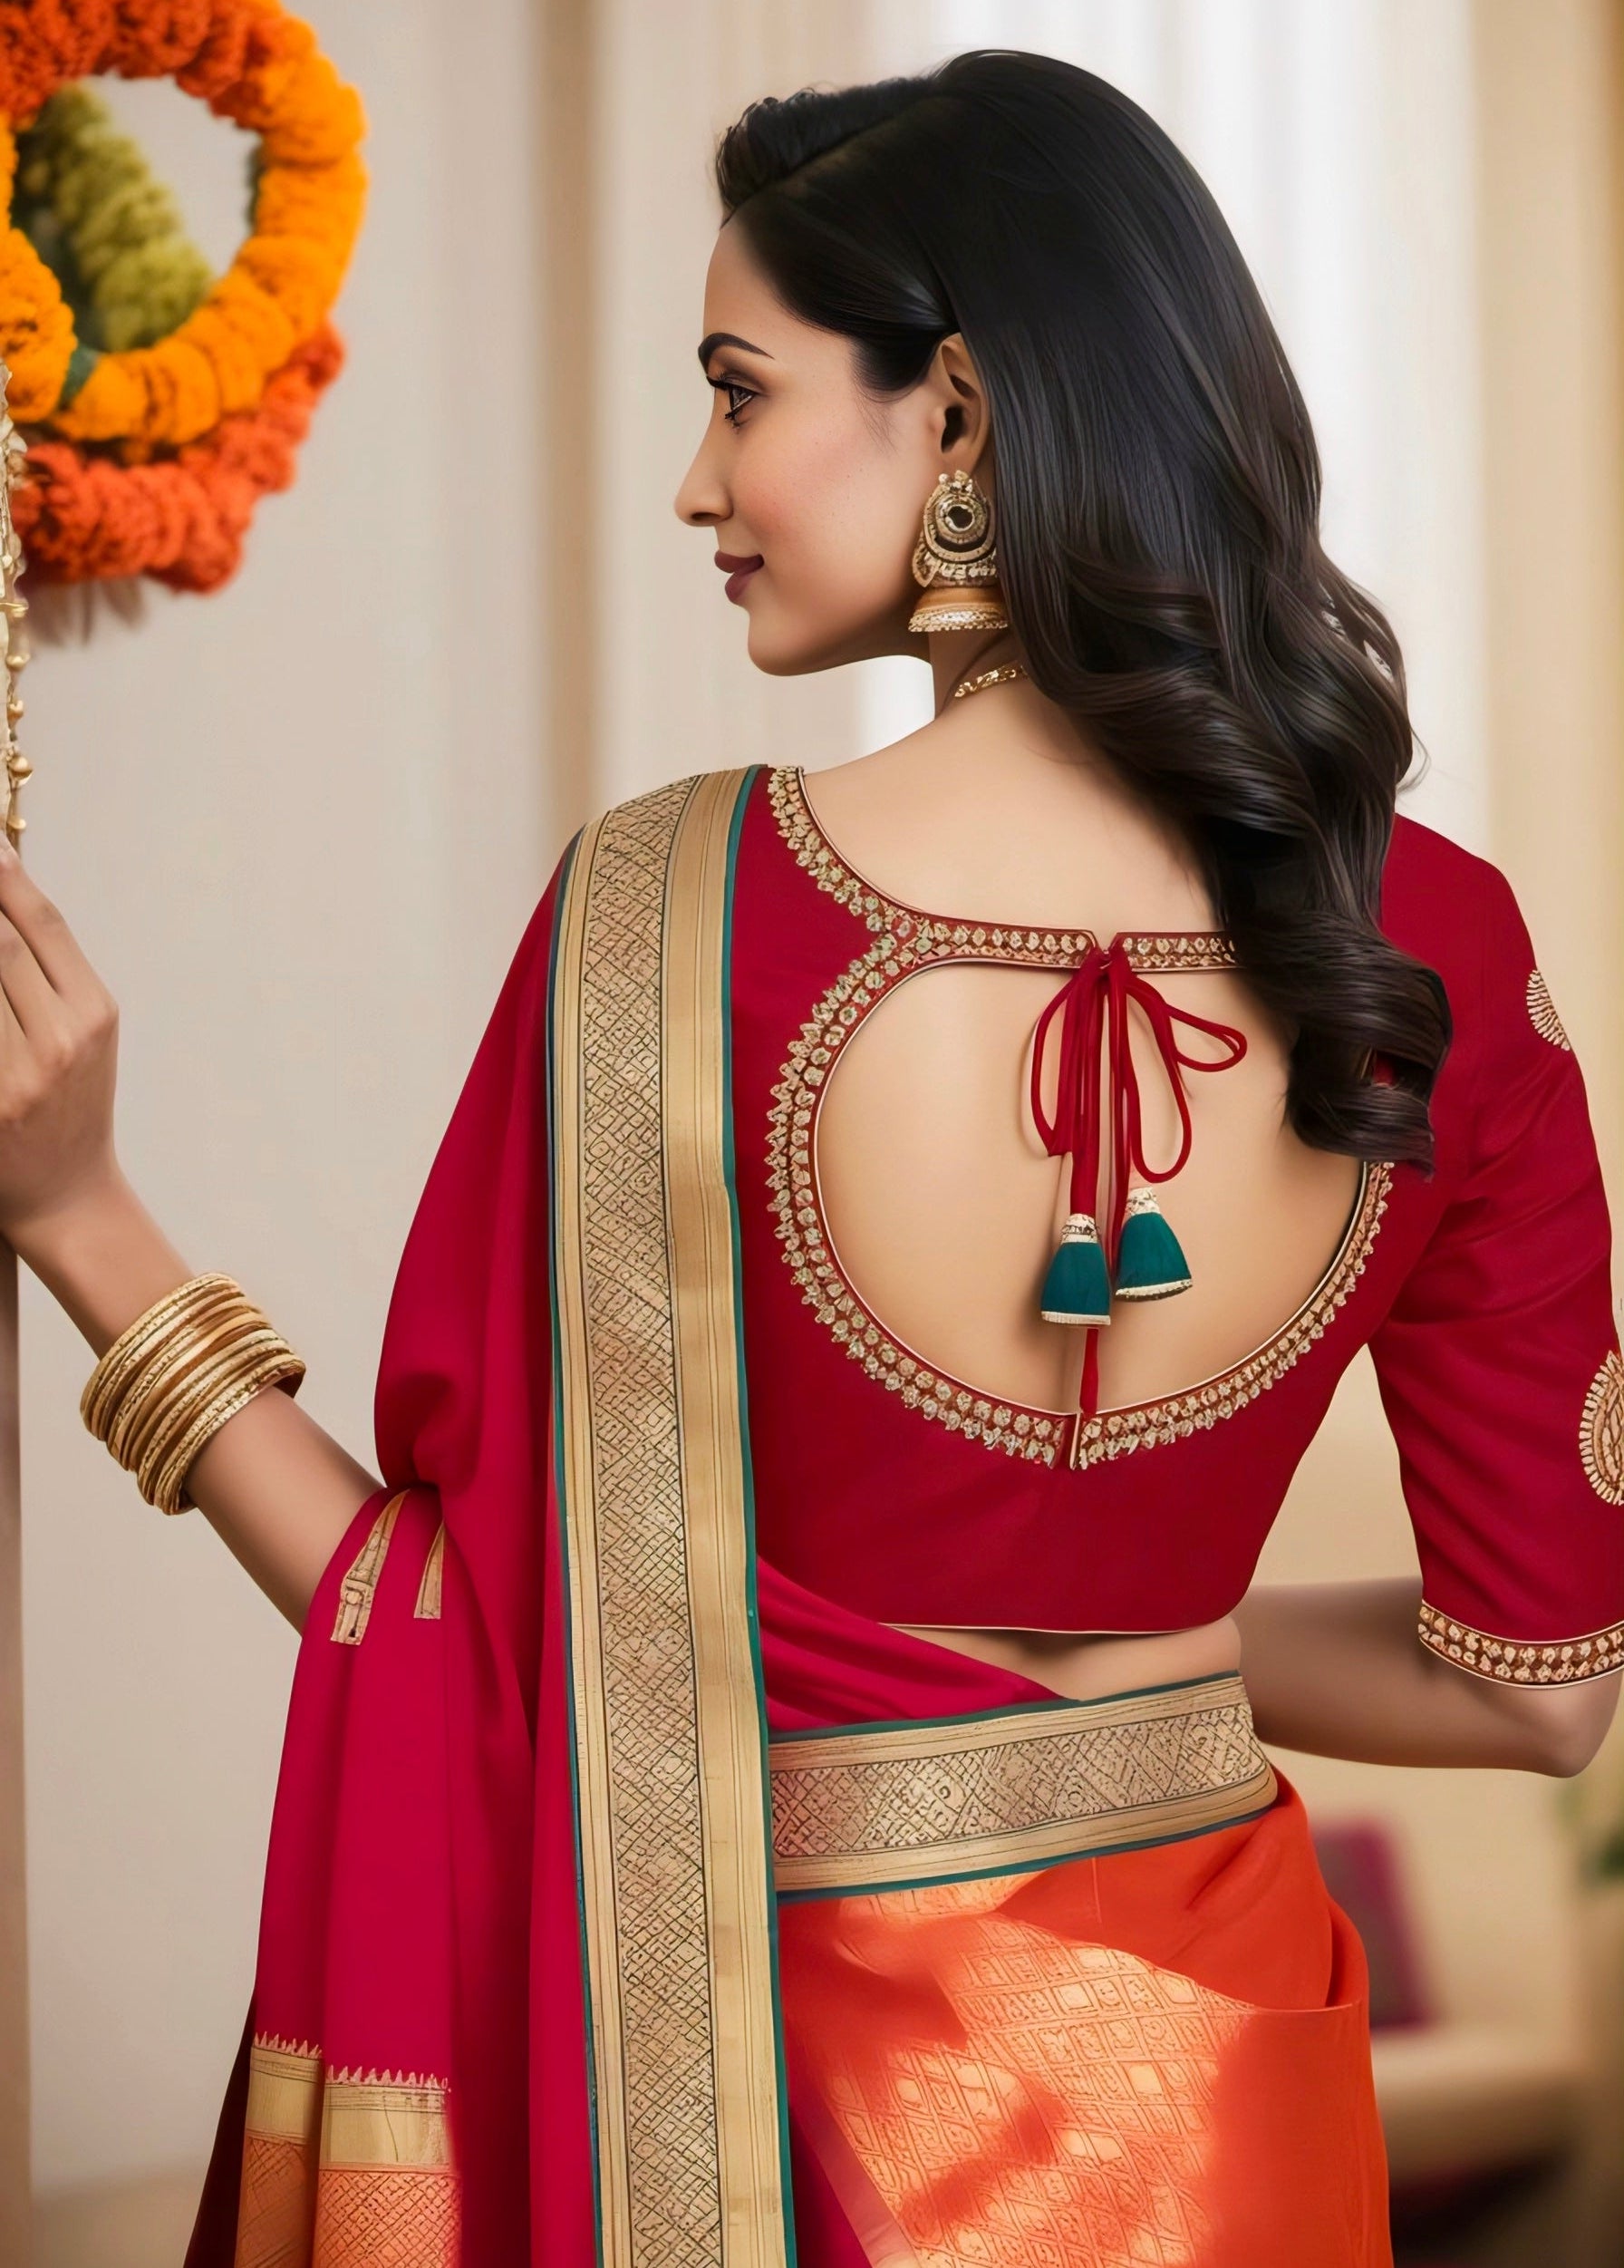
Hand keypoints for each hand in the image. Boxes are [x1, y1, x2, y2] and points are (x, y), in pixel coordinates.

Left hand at [0, 835, 120, 1250]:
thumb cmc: (71, 1109)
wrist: (67, 1197)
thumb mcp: (85, 1036)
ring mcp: (14, 1078)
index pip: (43, 926)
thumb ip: (51, 972)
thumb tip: (8, 901)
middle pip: (0, 945)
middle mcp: (59, 1043)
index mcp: (93, 1016)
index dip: (6, 876)